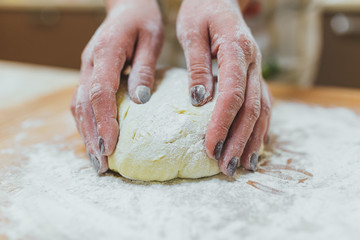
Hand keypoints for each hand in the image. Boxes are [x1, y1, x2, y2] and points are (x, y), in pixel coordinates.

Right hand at [71, 0, 163, 172]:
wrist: (127, 5)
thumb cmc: (143, 20)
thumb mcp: (151, 39)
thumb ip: (144, 69)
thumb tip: (140, 100)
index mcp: (106, 52)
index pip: (100, 92)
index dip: (104, 120)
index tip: (112, 145)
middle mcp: (90, 62)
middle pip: (84, 104)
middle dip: (93, 136)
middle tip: (102, 164)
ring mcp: (86, 68)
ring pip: (79, 106)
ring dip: (87, 134)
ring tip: (97, 160)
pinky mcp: (89, 74)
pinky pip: (82, 102)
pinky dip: (87, 123)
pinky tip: (95, 139)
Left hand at [177, 0, 271, 175]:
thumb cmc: (201, 10)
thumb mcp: (191, 31)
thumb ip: (198, 65)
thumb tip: (199, 101)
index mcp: (237, 49)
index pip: (233, 93)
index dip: (223, 123)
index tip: (210, 147)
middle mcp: (253, 62)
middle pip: (252, 108)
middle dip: (239, 140)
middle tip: (226, 167)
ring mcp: (257, 69)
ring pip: (262, 110)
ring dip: (253, 139)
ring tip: (242, 165)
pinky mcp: (254, 75)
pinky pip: (263, 104)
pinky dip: (260, 127)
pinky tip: (253, 145)